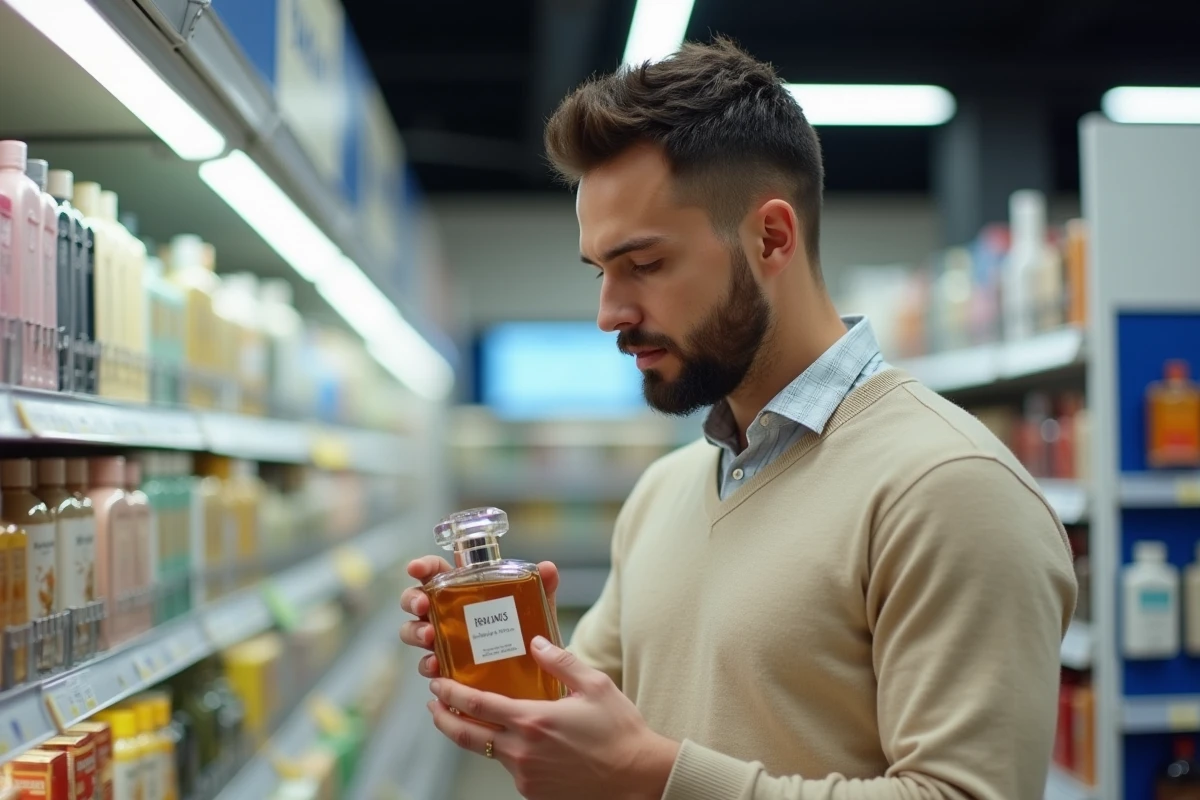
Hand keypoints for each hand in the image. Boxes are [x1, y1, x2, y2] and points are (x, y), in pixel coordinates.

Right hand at [400, 557, 559, 678]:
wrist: (538, 671)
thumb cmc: (530, 630)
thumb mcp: (537, 608)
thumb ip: (542, 587)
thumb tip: (548, 567)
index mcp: (465, 589)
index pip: (437, 571)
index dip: (423, 567)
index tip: (415, 569)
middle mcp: (448, 612)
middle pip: (416, 599)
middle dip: (413, 599)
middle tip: (424, 606)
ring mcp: (445, 639)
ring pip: (414, 631)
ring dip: (415, 632)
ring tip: (430, 638)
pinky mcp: (448, 666)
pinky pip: (428, 665)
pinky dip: (428, 665)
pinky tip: (437, 667)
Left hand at [427, 636, 678, 799]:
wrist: (636, 777)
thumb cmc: (619, 731)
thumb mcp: (595, 685)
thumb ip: (561, 662)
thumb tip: (536, 642)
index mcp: (532, 720)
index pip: (476, 706)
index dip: (451, 693)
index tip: (438, 684)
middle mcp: (522, 751)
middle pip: (466, 736)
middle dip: (443, 718)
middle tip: (435, 704)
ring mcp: (525, 775)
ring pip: (487, 753)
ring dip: (473, 735)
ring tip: (470, 720)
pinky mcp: (533, 792)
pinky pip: (510, 768)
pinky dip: (504, 753)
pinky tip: (512, 740)